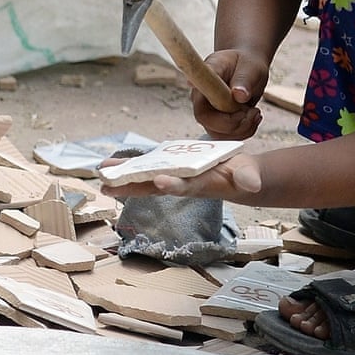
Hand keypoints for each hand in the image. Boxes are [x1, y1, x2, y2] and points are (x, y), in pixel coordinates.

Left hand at [100, 152, 263, 200]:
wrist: (234, 178)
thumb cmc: (241, 174)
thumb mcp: (248, 174)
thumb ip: (248, 178)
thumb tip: (252, 183)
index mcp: (201, 184)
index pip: (185, 186)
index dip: (173, 184)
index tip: (160, 182)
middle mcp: (181, 184)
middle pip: (154, 187)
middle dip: (133, 186)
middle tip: (111, 186)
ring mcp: (172, 177)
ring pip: (144, 179)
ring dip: (123, 179)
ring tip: (101, 178)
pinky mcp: (168, 168)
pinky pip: (144, 168)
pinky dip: (126, 168)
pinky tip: (106, 167)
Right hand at [194, 49, 267, 139]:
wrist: (247, 67)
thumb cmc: (246, 63)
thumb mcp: (249, 67)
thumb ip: (244, 79)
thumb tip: (239, 95)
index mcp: (203, 84)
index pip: (200, 109)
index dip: (219, 117)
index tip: (240, 107)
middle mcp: (202, 101)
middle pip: (209, 125)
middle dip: (235, 125)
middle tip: (253, 111)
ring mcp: (210, 113)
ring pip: (220, 135)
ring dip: (242, 129)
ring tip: (256, 112)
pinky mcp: (219, 122)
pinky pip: (229, 136)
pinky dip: (246, 131)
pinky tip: (254, 116)